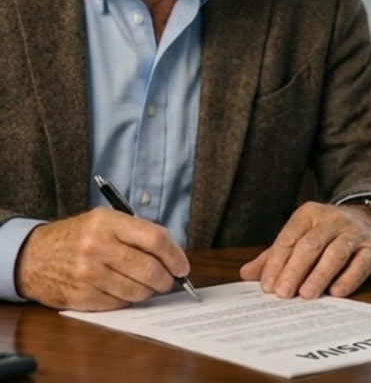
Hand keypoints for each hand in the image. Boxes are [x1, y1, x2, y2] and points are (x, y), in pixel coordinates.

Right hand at [15, 208, 189, 310]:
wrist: (34, 256)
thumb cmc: (78, 236)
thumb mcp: (105, 220)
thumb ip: (137, 233)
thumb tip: (171, 255)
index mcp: (108, 222)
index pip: (154, 238)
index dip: (174, 255)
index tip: (183, 266)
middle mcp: (98, 246)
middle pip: (148, 268)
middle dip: (166, 279)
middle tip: (170, 281)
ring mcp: (88, 273)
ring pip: (136, 290)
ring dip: (149, 292)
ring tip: (149, 286)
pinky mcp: (81, 296)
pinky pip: (118, 304)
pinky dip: (128, 300)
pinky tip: (126, 291)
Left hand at [239, 201, 370, 298]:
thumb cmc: (329, 233)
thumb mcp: (302, 236)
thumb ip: (276, 255)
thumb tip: (246, 273)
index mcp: (310, 214)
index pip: (290, 237)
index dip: (277, 262)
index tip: (267, 286)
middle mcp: (332, 219)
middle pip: (310, 244)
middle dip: (294, 270)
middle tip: (282, 293)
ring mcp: (354, 232)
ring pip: (335, 253)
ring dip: (319, 274)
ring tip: (306, 294)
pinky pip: (360, 263)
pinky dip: (348, 278)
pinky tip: (336, 292)